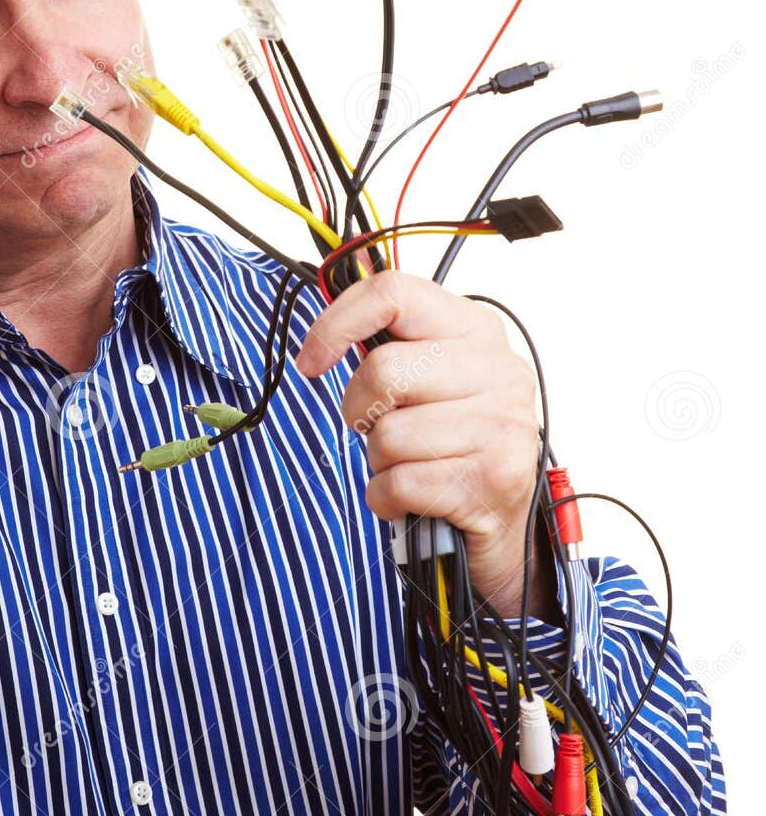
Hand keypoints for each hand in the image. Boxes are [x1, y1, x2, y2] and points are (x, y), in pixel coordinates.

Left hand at [295, 270, 556, 617]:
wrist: (504, 522)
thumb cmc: (454, 443)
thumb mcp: (435, 378)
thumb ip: (393, 346)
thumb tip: (330, 332)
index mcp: (477, 330)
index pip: (395, 294)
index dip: (338, 322)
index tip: (312, 360)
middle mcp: (499, 370)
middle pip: (381, 370)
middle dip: (359, 410)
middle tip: (379, 427)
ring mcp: (501, 425)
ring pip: (386, 435)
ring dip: (380, 462)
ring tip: (413, 465)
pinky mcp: (492, 480)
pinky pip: (396, 484)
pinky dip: (387, 499)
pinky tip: (416, 498)